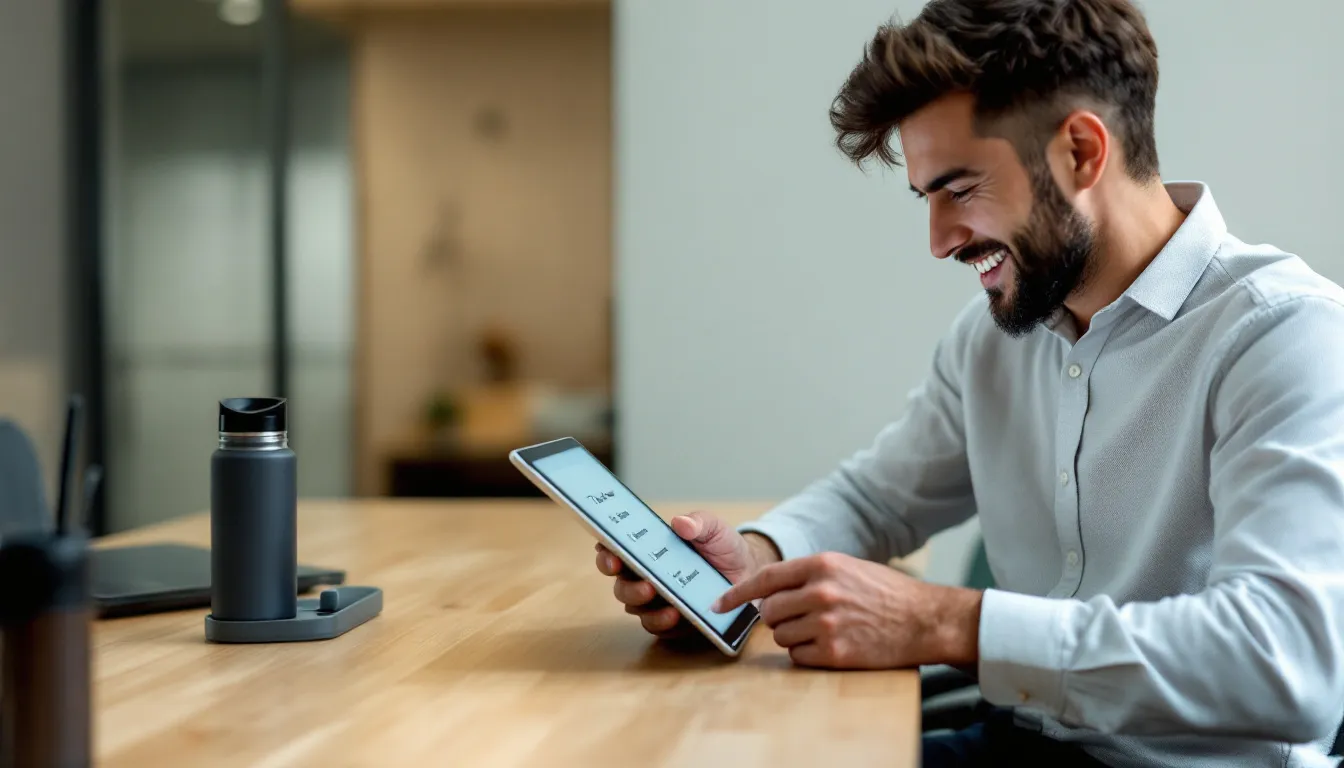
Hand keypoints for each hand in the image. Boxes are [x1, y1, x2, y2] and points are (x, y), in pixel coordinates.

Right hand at [595, 511, 778, 640]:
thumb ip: (698, 522)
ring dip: (646, 607)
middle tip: (646, 585)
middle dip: (628, 587)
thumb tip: (681, 523)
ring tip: (667, 605)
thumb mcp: (712, 528)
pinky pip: (657, 626)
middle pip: (621, 585)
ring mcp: (656, 600)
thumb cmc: (722, 546)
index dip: (606, 553)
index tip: (611, 555)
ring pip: (635, 608)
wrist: (747, 572)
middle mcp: (645, 576)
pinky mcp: (671, 621)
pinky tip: (676, 615)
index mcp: (647, 550)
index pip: (615, 551)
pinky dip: (663, 622)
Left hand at [712, 551, 981, 668]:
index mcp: (822, 565)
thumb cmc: (884, 592)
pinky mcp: (835, 652)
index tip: (719, 604)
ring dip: (793, 636)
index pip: (765, 578)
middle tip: (797, 618)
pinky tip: (829, 645)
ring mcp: (827, 623)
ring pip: (781, 635)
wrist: (924, 619)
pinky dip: (807, 654)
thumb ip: (807, 575)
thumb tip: (767, 590)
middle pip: (769, 611)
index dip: (737, 593)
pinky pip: (798, 657)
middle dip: (776, 617)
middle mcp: (821, 592)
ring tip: (822, 629)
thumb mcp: (846, 567)